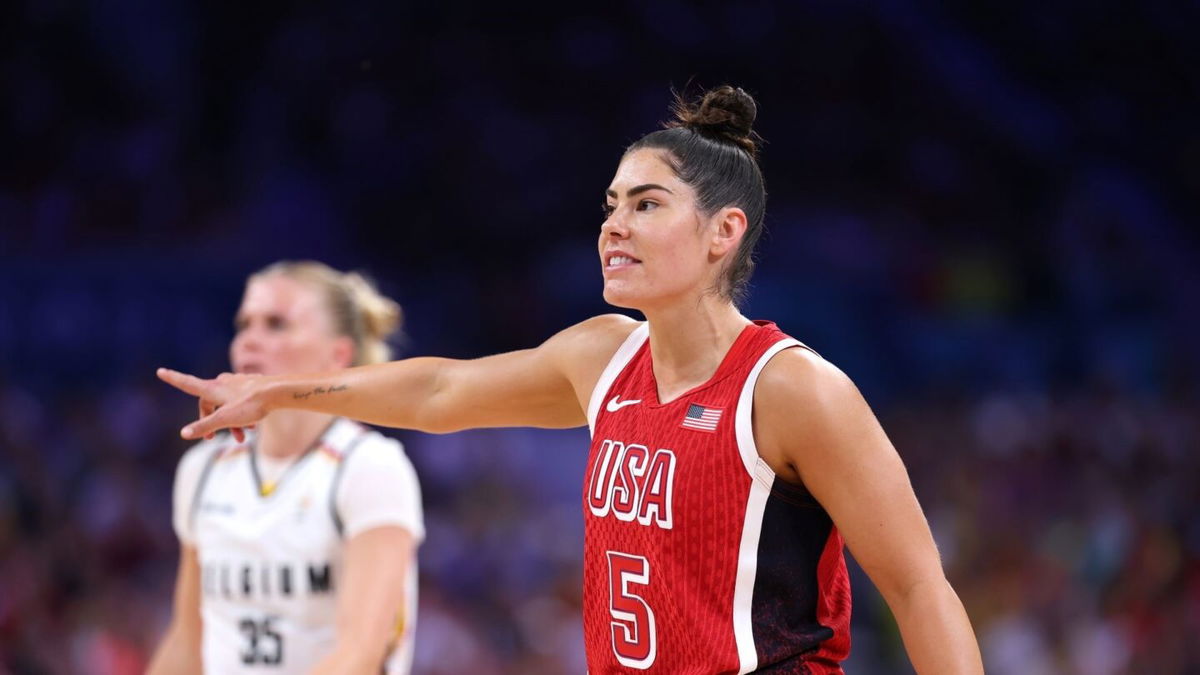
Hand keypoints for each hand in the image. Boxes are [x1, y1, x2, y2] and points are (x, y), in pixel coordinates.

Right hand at [157, 368, 271, 441]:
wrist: (278, 393)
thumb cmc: (251, 405)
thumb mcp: (225, 419)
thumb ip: (204, 426)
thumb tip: (184, 434)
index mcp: (212, 388)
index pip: (187, 383)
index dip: (173, 379)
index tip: (160, 371)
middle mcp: (223, 382)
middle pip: (209, 403)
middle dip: (210, 421)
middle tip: (211, 439)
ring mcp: (237, 383)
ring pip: (227, 405)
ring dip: (231, 422)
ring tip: (242, 437)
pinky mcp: (251, 386)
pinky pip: (241, 402)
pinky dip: (242, 415)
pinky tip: (253, 426)